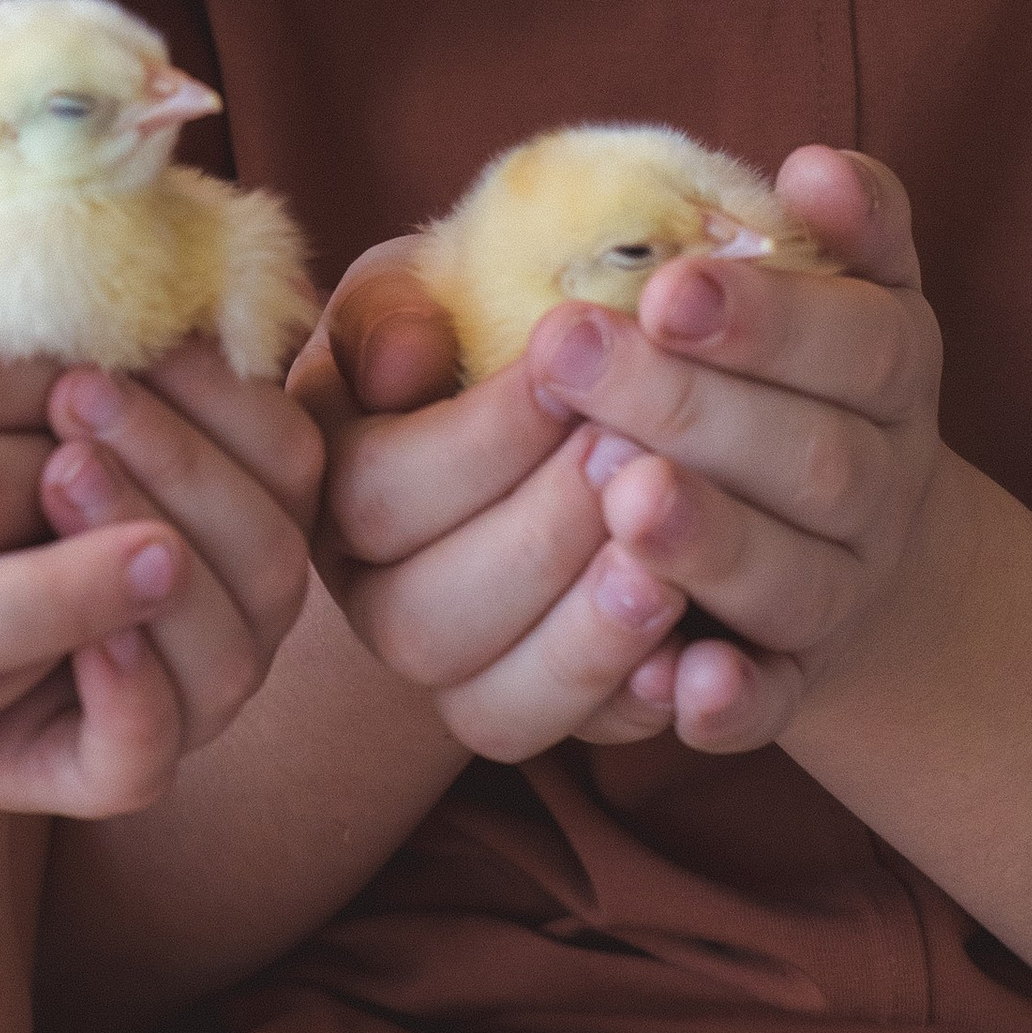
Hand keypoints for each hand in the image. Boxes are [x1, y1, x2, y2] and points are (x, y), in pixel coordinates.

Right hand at [306, 246, 692, 762]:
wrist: (581, 398)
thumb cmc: (482, 323)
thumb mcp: (424, 286)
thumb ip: (396, 308)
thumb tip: (407, 360)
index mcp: (332, 488)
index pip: (375, 493)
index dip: (476, 441)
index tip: (570, 367)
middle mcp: (379, 595)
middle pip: (423, 618)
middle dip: (538, 542)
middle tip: (634, 462)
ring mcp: (460, 671)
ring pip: (491, 708)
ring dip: (583, 642)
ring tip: (665, 571)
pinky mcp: (547, 710)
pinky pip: (577, 746)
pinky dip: (637, 710)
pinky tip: (699, 661)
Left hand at [528, 148, 950, 752]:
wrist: (834, 521)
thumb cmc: (760, 357)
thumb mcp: (801, 271)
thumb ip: (816, 223)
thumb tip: (814, 168)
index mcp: (890, 363)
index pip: (857, 342)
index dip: (770, 318)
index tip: (663, 284)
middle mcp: (880, 480)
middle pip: (815, 461)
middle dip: (694, 408)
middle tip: (570, 349)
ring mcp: (841, 588)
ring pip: (794, 584)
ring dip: (714, 543)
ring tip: (622, 500)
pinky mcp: (790, 680)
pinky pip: (773, 704)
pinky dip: (734, 699)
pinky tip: (679, 680)